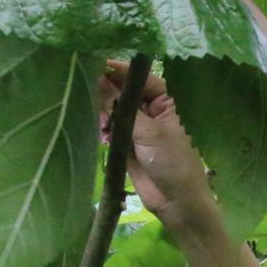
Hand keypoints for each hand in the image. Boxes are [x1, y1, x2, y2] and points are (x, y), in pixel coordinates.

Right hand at [101, 61, 218, 234]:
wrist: (177, 202)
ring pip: (115, 111)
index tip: (98, 64)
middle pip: (125, 93)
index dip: (121, 71)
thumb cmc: (173, 162)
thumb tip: (100, 81)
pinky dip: (103, 129)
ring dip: (104, 112)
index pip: (142, 79)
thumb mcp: (150, 132)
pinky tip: (100, 132)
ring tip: (99, 120)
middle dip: (108, 92)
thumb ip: (123, 108)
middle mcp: (153, 112)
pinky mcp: (128, 145)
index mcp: (168, 103)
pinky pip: (111, 130)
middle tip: (89, 91)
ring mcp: (139, 129)